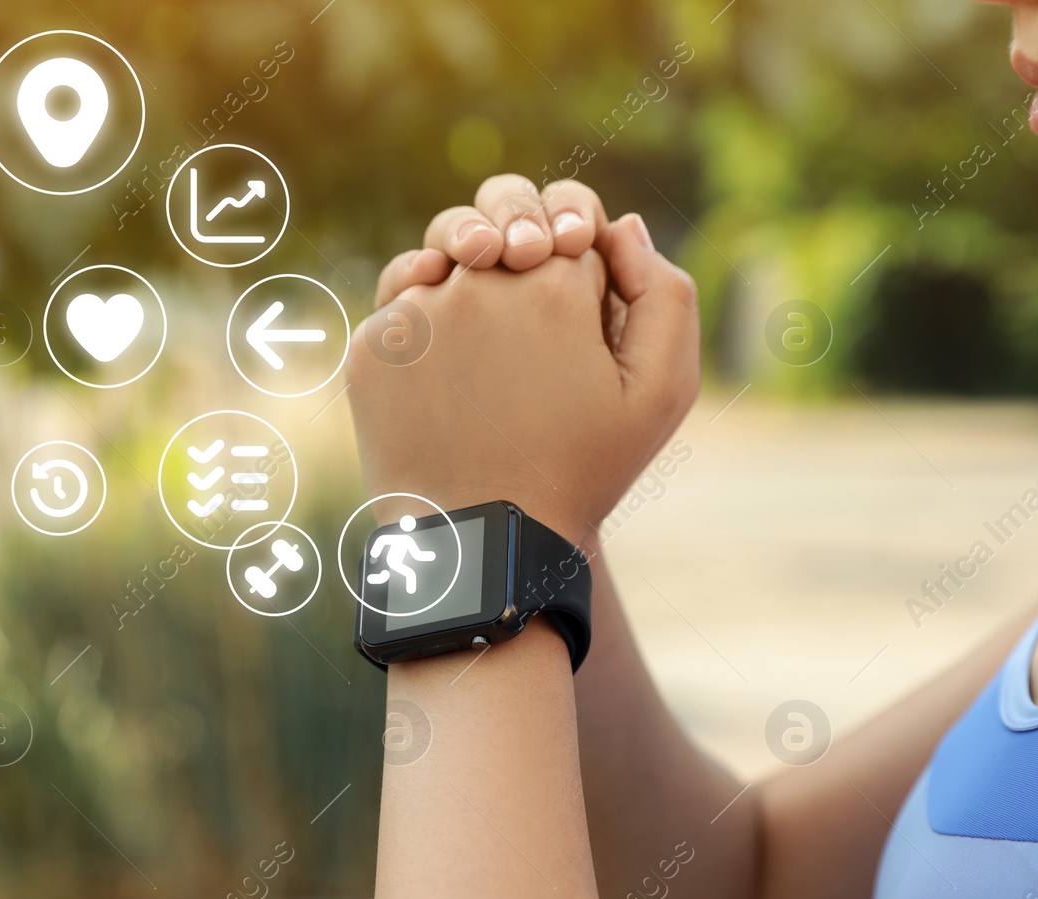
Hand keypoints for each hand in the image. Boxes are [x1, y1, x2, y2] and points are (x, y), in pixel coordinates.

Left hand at [348, 176, 698, 549]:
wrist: (490, 542)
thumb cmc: (585, 469)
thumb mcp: (664, 391)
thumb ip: (665, 293)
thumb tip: (617, 225)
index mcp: (556, 281)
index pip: (572, 222)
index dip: (583, 254)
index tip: (582, 302)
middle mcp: (480, 280)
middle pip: (499, 217)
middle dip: (519, 236)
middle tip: (529, 282)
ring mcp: (417, 312)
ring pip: (443, 255)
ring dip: (466, 276)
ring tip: (491, 341)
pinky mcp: (372, 347)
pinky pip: (398, 307)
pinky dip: (423, 328)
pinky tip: (450, 378)